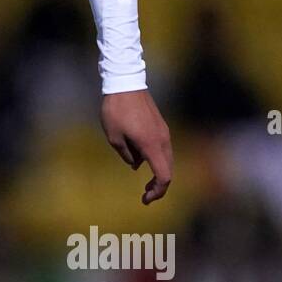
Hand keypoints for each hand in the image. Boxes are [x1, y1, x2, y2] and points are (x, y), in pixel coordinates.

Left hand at [100, 89, 172, 204]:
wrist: (125, 82)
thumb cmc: (116, 110)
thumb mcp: (114, 137)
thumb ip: (126, 155)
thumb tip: (136, 164)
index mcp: (152, 145)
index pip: (164, 176)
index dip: (157, 192)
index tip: (145, 199)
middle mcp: (163, 140)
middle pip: (168, 170)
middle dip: (158, 185)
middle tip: (145, 195)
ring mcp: (163, 132)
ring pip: (166, 159)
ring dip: (156, 171)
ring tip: (140, 175)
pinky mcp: (160, 126)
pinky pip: (162, 148)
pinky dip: (155, 158)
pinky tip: (139, 157)